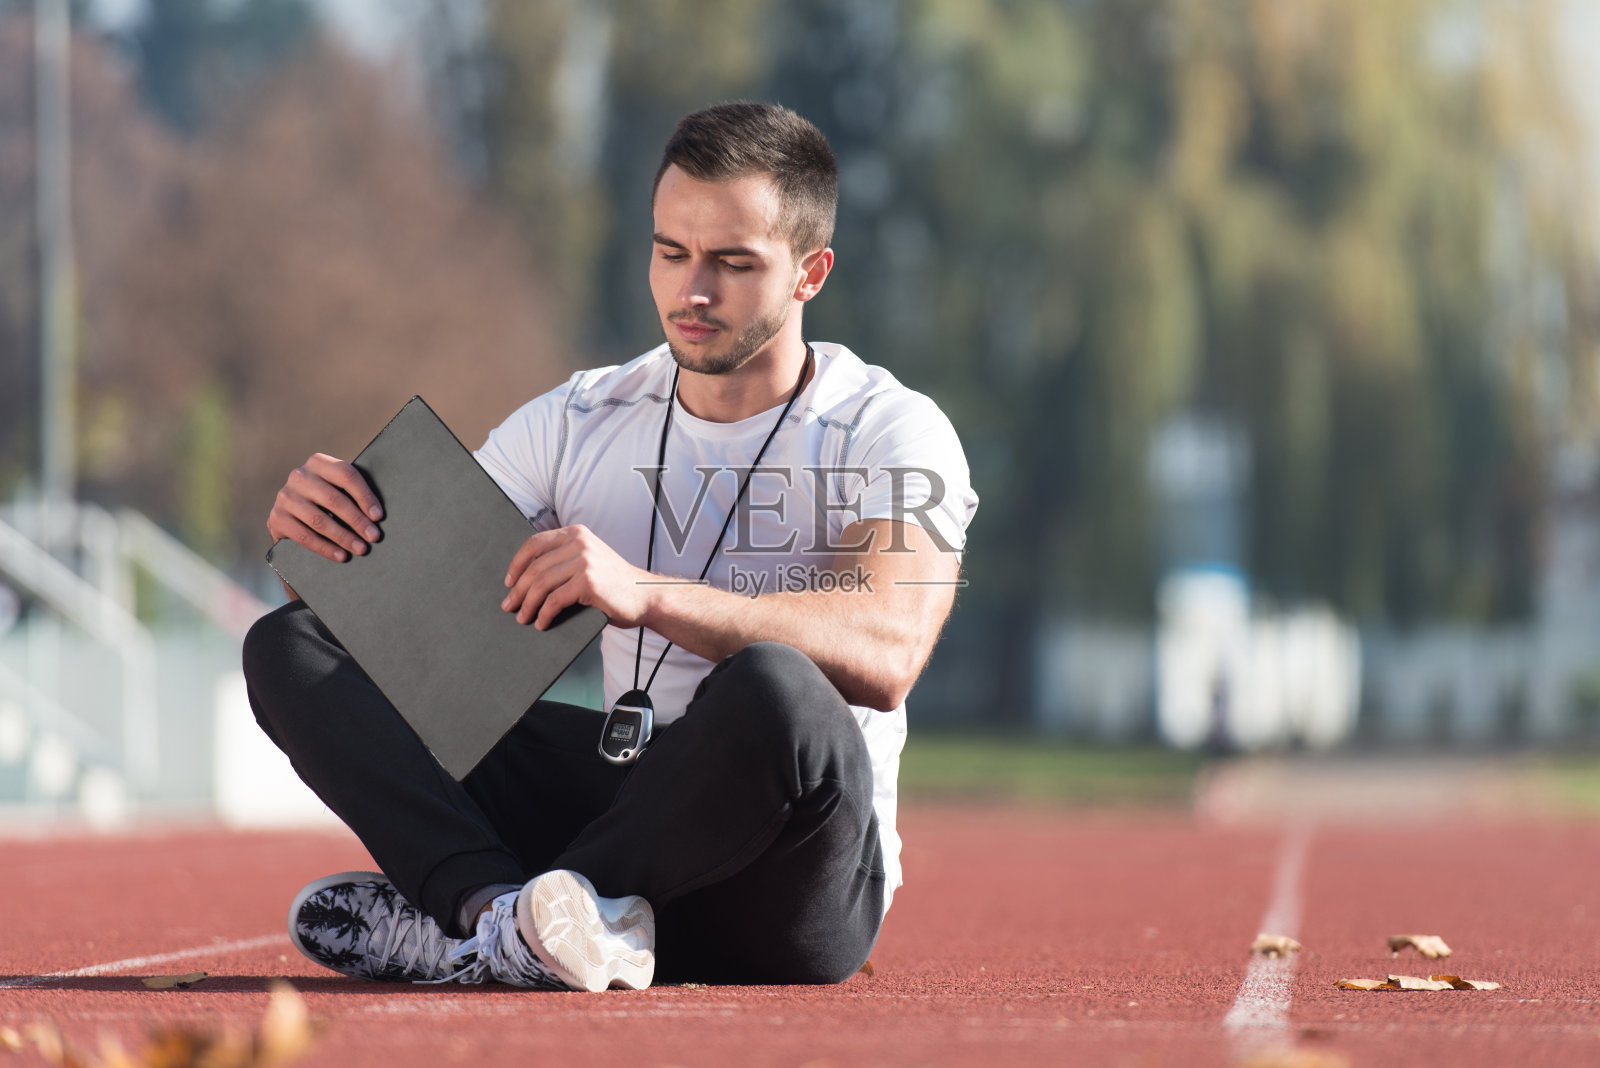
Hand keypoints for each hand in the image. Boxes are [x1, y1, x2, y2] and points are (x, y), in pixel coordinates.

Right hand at [266, 453, 383, 561]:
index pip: (346, 475)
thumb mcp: (337, 488)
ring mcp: (285, 497)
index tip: (379, 516)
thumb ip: (352, 492)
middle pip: (334, 499)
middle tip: (374, 537)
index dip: (364, 496)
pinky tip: (341, 555)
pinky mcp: (277, 518)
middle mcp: (299, 476)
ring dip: (344, 537)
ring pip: (319, 520)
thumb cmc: (326, 500)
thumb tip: (379, 515)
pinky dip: (325, 548)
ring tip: (361, 549)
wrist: (292, 516)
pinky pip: (304, 536)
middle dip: (357, 521)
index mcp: (318, 462)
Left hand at [501, 525, 651, 628]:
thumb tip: (526, 579)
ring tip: (523, 618)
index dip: (517, 564)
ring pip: (541, 584)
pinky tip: (542, 623)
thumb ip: (564, 559)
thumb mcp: (589, 560)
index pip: (534, 544)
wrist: (646, 596)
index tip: (509, 582)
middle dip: (518, 590)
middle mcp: (580, 543)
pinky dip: (544, 614)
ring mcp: (585, 562)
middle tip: (509, 606)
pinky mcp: (588, 582)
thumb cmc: (615, 584)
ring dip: (527, 604)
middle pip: (535, 567)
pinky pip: (555, 600)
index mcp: (577, 534)